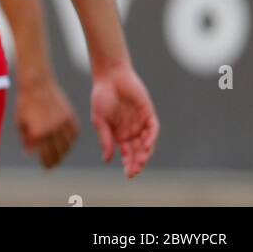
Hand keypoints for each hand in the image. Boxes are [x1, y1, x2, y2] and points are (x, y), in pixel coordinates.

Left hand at [15, 77, 79, 168]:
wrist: (37, 83)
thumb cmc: (25, 103)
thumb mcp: (20, 121)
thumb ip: (25, 138)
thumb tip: (30, 153)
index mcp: (38, 132)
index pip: (44, 154)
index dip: (46, 163)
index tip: (46, 168)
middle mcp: (52, 129)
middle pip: (57, 153)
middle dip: (54, 161)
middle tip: (52, 166)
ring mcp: (63, 123)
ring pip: (67, 145)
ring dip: (64, 153)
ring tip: (59, 156)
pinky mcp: (70, 117)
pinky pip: (73, 134)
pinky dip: (71, 141)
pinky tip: (67, 143)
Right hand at [90, 63, 158, 177]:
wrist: (110, 76)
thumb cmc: (101, 96)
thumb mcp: (99, 120)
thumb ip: (105, 139)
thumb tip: (107, 160)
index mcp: (118, 133)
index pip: (126, 153)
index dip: (128, 164)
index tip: (128, 175)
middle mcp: (131, 130)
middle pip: (137, 151)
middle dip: (136, 162)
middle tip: (134, 172)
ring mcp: (140, 122)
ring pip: (146, 142)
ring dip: (145, 153)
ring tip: (140, 161)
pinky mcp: (148, 113)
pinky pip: (152, 128)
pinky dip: (151, 137)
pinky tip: (146, 144)